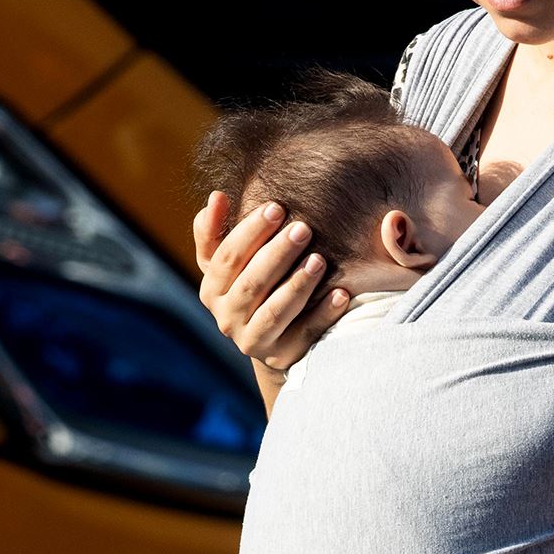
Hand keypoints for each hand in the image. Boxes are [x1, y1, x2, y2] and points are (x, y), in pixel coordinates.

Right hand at [192, 190, 352, 370]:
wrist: (273, 339)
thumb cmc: (253, 285)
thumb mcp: (231, 262)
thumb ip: (215, 231)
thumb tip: (217, 197)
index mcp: (212, 290)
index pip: (227, 257)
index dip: (251, 231)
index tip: (277, 207)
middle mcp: (227, 319)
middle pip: (251, 283)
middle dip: (277, 254)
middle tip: (303, 228)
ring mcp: (253, 341)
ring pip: (275, 311)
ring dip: (297, 285)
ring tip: (319, 260)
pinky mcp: (283, 356)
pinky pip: (305, 334)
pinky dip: (324, 315)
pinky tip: (341, 294)